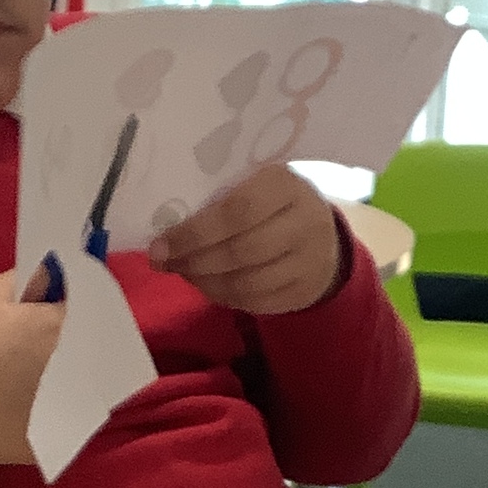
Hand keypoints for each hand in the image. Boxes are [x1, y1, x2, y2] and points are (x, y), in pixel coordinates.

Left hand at [148, 163, 341, 314]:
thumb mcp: (255, 184)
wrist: (327, 236)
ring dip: (206, 282)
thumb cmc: (274, 204)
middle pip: (240, 251)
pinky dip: (225, 298)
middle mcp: (304, 222)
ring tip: (184, 272)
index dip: (194, 232)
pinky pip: (257, 302)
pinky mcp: (305, 291)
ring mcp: (309, 261)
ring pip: (247, 282)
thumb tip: (167, 229)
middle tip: (164, 262)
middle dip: (194, 260)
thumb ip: (220, 199)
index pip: (236, 211)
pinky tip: (208, 286)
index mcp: (285, 184)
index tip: (160, 244)